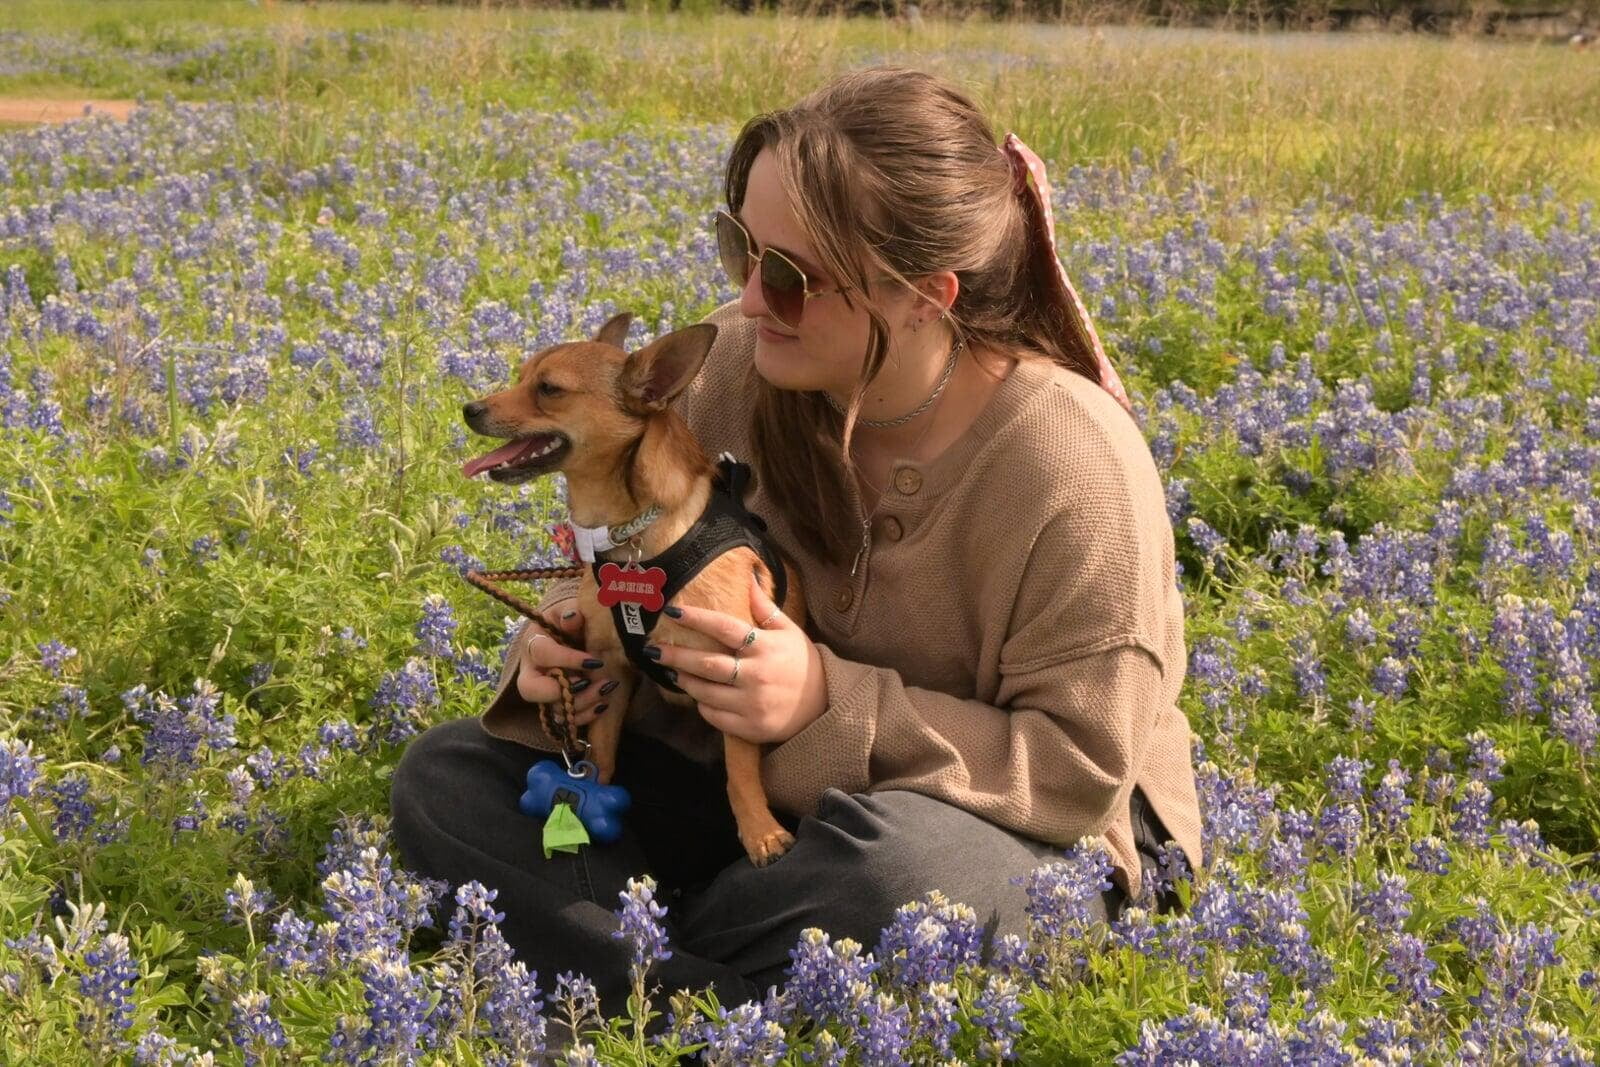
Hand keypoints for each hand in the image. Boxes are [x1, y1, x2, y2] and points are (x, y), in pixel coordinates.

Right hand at [513, 600, 614, 725]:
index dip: (567, 659)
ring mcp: (543, 691)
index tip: (595, 660)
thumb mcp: (570, 610)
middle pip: (530, 690)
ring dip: (580, 703)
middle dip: (559, 692)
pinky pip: (565, 720)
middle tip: (586, 682)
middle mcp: (531, 670)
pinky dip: (584, 716)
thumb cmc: (569, 621)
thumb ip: (571, 611)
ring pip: (552, 708)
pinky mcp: (556, 705)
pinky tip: (603, 705)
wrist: (570, 635)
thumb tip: (572, 617)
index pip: (543, 654)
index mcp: (532, 643)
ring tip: (605, 689)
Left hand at [646, 572, 826, 745]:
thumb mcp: (789, 631)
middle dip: (676, 656)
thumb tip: (749, 577)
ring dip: (685, 680)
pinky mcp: (749, 727)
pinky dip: (702, 705)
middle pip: (707, 664)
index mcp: (765, 647)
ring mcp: (751, 704)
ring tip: (672, 671)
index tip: (672, 611)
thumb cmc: (802, 663)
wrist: (824, 705)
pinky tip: (697, 695)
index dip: (697, 618)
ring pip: (705, 692)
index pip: (725, 628)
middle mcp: (756, 675)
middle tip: (653, 650)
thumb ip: (765, 608)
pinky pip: (714, 716)